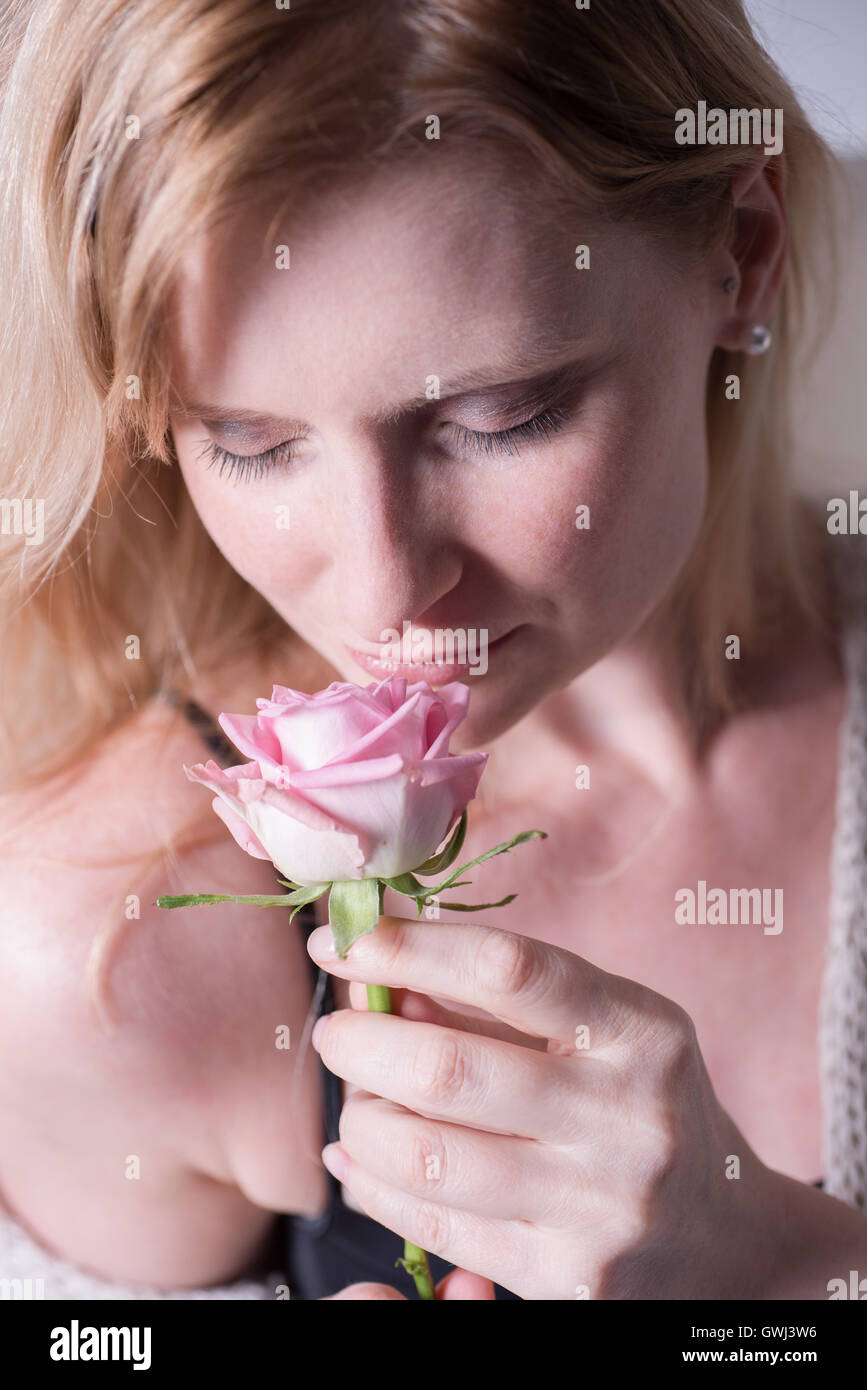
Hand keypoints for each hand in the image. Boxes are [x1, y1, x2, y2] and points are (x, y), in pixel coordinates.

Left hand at [307, 915, 785, 1299]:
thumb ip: (496, 1002)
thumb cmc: (642, 1102)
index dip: (411, 948)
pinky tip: (357, 1156)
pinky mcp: (568, 1278)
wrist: (728, 1237)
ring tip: (357, 1099)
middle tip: (337, 1032)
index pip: (509, 970)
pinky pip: (435, 1226)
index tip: (344, 939)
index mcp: (641, 1031)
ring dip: (363, 1120)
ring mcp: (599, 1206)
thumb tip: (379, 977)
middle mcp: (626, 1117)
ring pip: (428, 1157)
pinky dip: (373, 1185)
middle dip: (362, 1043)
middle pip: (450, 1070)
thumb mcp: (602, 1029)